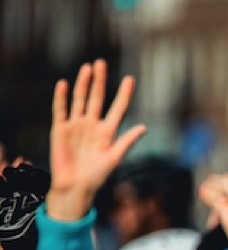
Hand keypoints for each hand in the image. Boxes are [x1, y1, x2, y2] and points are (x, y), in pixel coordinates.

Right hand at [48, 60, 145, 206]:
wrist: (76, 186)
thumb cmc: (97, 175)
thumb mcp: (115, 157)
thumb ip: (127, 141)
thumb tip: (144, 127)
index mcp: (109, 131)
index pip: (118, 108)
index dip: (124, 94)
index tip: (130, 79)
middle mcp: (92, 124)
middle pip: (97, 98)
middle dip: (99, 81)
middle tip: (101, 62)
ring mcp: (76, 125)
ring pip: (80, 100)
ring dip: (83, 84)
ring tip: (87, 68)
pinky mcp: (61, 130)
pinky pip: (61, 110)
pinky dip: (62, 98)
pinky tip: (64, 84)